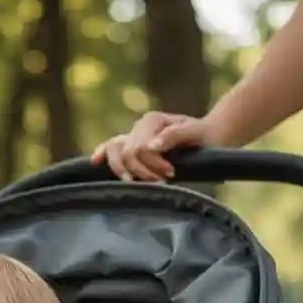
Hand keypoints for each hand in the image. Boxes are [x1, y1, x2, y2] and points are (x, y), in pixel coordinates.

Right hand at [91, 111, 215, 181]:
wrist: (208, 135)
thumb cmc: (205, 136)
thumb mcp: (197, 134)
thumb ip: (175, 136)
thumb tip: (151, 146)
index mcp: (153, 120)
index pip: (140, 147)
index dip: (152, 164)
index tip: (171, 173)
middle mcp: (139, 126)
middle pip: (127, 153)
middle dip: (142, 171)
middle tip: (164, 180)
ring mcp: (133, 135)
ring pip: (116, 153)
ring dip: (126, 171)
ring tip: (140, 182)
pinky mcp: (130, 146)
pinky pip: (111, 148)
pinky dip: (103, 154)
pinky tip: (95, 162)